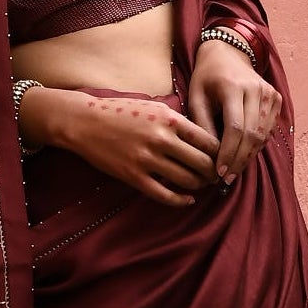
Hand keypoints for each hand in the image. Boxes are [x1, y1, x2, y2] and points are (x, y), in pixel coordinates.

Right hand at [26, 85, 221, 206]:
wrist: (85, 122)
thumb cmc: (120, 111)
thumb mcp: (154, 107)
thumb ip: (178, 122)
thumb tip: (204, 139)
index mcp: (170, 119)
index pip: (208, 140)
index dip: (220, 153)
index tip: (222, 158)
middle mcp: (162, 139)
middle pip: (202, 162)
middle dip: (214, 172)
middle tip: (217, 175)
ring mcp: (147, 159)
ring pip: (187, 180)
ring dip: (199, 185)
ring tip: (202, 185)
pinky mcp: (134, 176)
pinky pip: (165, 194)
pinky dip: (181, 200)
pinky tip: (187, 199)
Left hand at [188, 39, 281, 181]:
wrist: (228, 53)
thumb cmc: (206, 77)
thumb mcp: (196, 97)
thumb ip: (202, 125)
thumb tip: (210, 156)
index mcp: (234, 87)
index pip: (236, 128)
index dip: (229, 153)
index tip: (219, 172)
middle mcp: (256, 89)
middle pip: (252, 134)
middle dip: (239, 160)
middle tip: (226, 179)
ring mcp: (270, 93)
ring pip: (263, 135)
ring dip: (248, 156)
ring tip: (233, 171)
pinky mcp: (276, 98)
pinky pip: (268, 130)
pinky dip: (256, 145)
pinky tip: (243, 155)